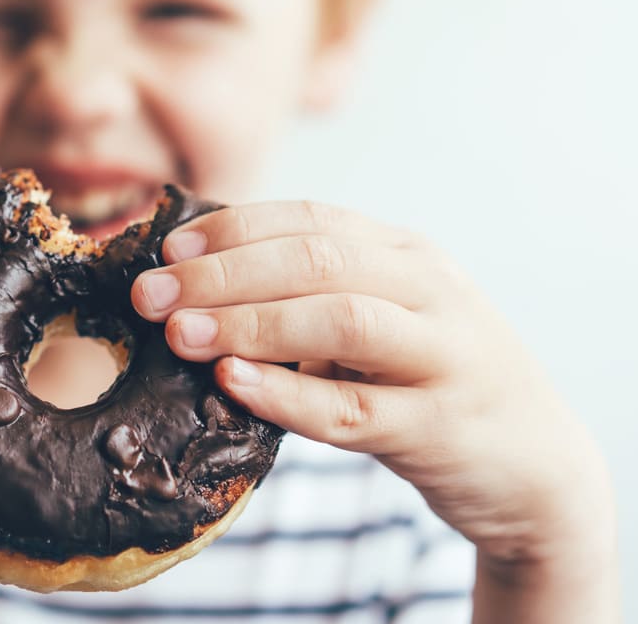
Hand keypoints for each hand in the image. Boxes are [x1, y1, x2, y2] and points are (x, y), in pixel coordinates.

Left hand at [130, 201, 614, 575]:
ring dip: (248, 323)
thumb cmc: (426, 381)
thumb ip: (308, 295)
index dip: (231, 229)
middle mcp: (430, 291)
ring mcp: (443, 357)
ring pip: (340, 321)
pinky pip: (352, 410)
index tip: (165, 248)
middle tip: (149, 296)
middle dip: (221, 273)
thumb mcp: (380, 319)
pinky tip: (232, 383)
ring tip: (180, 334)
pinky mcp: (440, 428)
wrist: (533, 463)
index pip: (311, 219)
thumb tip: (191, 284)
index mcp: (407, 254)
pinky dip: (287, 394)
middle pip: (316, 261)